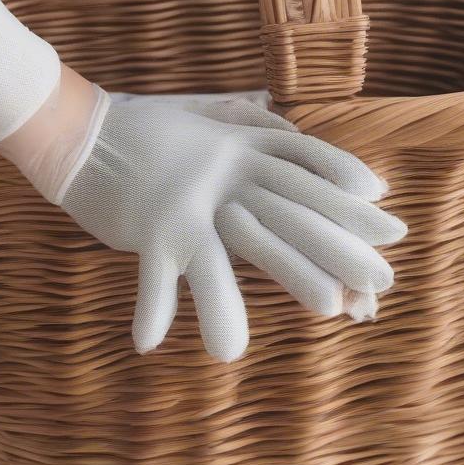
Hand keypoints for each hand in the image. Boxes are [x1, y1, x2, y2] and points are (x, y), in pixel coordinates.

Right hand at [61, 93, 405, 360]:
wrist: (78, 130)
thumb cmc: (144, 132)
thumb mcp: (202, 121)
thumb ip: (245, 124)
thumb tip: (282, 118)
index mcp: (238, 148)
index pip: (303, 163)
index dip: (346, 184)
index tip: (386, 209)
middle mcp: (223, 173)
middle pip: (293, 209)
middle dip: (342, 245)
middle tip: (384, 279)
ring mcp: (187, 204)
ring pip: (241, 250)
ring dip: (289, 279)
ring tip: (331, 313)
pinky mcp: (149, 230)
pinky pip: (157, 279)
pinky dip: (154, 311)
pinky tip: (153, 345)